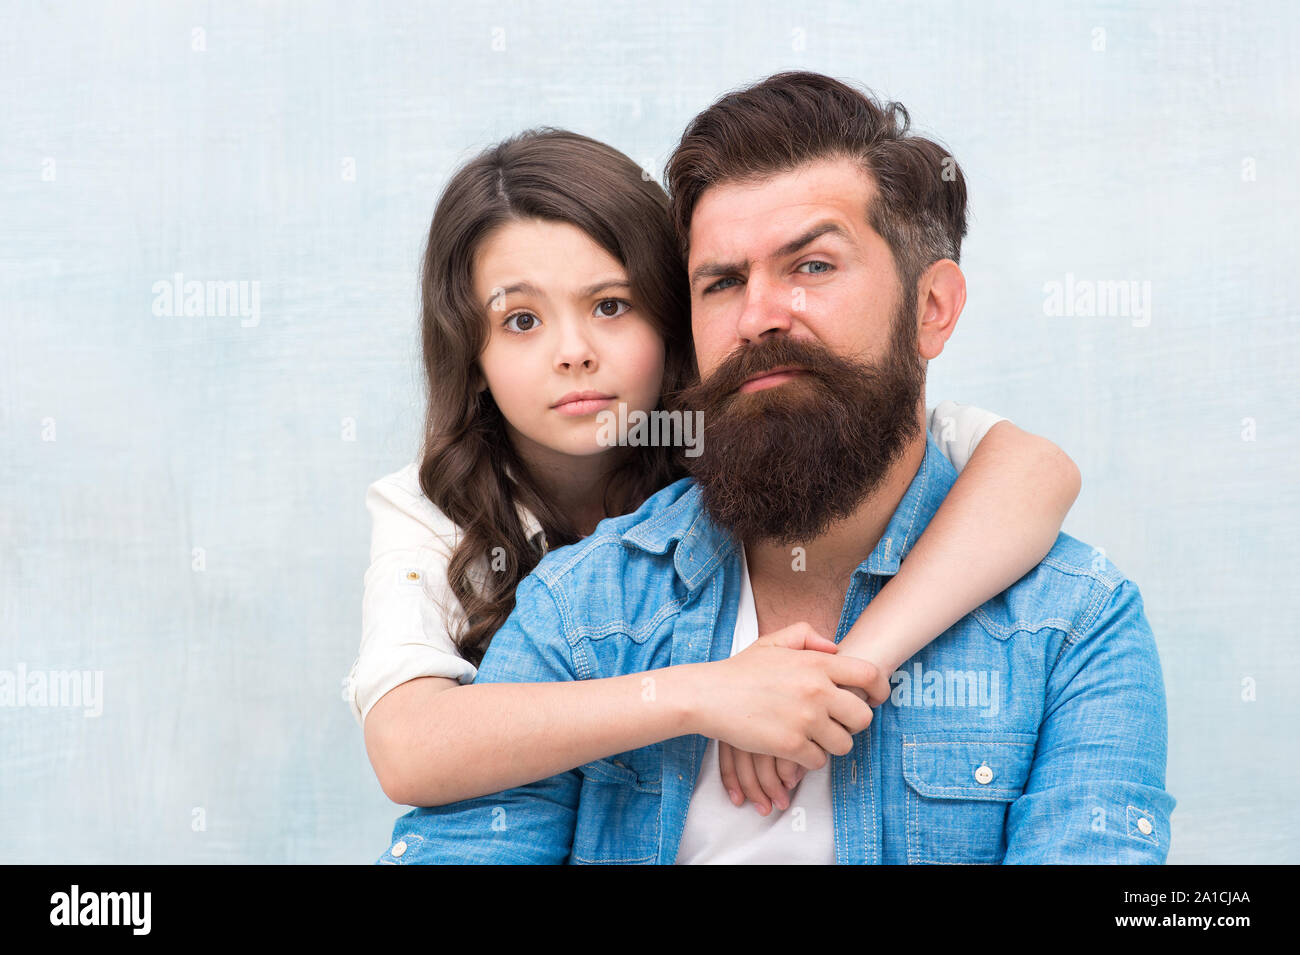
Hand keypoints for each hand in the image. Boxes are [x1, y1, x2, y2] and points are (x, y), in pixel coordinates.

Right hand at [698, 621, 877, 804]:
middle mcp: (816, 690)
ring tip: (815, 736)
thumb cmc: (740, 670)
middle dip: (854, 723)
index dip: (879, 689)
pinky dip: (810, 759)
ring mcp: (805, 719)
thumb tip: (835, 649)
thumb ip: (807, 636)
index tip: (875, 698)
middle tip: (838, 722)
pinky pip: (819, 761)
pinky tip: (796, 748)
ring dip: (832, 743)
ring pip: (844, 744)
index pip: (869, 674)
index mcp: (816, 664)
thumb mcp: (773, 642)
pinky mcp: (791, 745)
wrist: (709, 695)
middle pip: (863, 716)